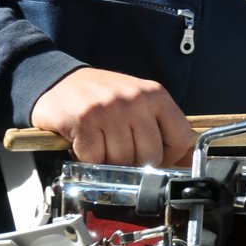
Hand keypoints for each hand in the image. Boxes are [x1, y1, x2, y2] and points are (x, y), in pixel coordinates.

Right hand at [29, 67, 193, 165]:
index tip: (157, 159)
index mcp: (156, 95)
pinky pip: (95, 159)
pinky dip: (88, 159)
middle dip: (135, 163)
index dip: (170, 157)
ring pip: (122, 161)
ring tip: (101, 145)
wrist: (60, 81)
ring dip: (109, 162)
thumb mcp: (141, 104)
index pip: (181, 139)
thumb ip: (163, 128)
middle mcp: (136, 100)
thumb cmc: (104, 97)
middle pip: (151, 156)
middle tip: (119, 152)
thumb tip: (185, 163)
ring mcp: (110, 110)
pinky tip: (84, 145)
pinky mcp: (84, 121)